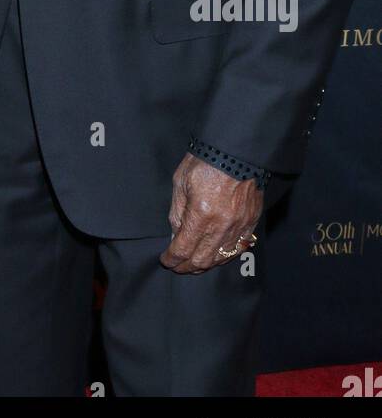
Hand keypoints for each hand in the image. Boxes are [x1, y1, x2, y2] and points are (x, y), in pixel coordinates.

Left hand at [160, 153, 262, 272]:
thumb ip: (177, 212)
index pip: (183, 249)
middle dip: (186, 267)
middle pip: (202, 260)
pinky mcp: (251, 222)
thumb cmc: (205, 162)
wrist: (236, 151)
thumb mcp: (180, 182)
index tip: (166, 260)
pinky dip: (225, 256)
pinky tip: (216, 255)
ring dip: (206, 264)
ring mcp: (239, 226)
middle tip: (177, 266)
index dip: (171, 259)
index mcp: (201, 214)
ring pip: (221, 259)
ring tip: (194, 264)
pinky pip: (238, 248)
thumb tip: (176, 234)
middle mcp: (222, 225)